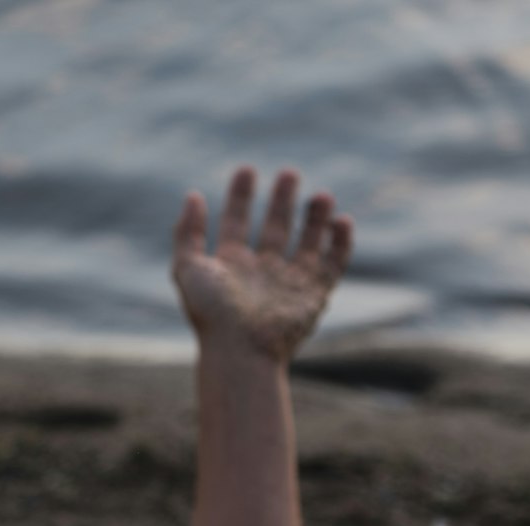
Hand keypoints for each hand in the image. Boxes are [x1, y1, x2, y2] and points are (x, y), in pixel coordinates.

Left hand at [172, 165, 352, 362]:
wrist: (242, 351)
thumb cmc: (212, 315)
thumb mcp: (188, 268)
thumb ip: (187, 232)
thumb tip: (193, 196)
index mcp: (231, 267)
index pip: (237, 222)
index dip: (240, 196)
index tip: (247, 169)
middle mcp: (261, 274)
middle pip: (275, 229)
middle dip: (282, 201)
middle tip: (290, 173)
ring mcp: (289, 285)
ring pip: (307, 245)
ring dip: (315, 219)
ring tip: (322, 195)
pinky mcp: (313, 297)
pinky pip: (333, 266)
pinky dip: (340, 244)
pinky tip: (342, 221)